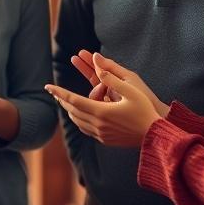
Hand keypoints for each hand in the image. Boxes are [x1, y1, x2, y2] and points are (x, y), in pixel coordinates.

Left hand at [47, 53, 164, 146]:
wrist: (155, 135)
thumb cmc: (145, 110)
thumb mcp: (131, 89)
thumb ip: (112, 78)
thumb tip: (97, 64)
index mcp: (101, 111)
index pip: (73, 100)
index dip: (59, 92)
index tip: (47, 86)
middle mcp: (98, 124)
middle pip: (72, 111)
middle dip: (62, 100)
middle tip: (54, 92)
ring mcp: (101, 134)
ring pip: (78, 122)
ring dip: (70, 111)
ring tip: (65, 103)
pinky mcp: (105, 140)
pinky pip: (86, 129)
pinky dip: (79, 120)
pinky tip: (80, 116)